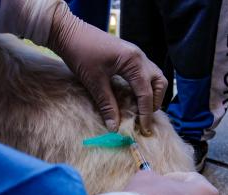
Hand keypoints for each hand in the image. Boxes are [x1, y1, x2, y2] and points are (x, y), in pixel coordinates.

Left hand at [47, 3, 166, 134]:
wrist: (68, 32)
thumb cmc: (81, 54)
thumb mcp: (94, 82)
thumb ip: (107, 105)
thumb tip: (114, 127)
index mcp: (133, 62)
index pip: (146, 92)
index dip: (146, 113)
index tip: (144, 129)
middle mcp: (139, 56)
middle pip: (159, 82)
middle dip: (155, 101)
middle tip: (144, 117)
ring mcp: (135, 54)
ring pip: (154, 76)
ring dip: (152, 93)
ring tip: (142, 108)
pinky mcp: (129, 55)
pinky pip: (145, 72)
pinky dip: (144, 85)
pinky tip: (133, 95)